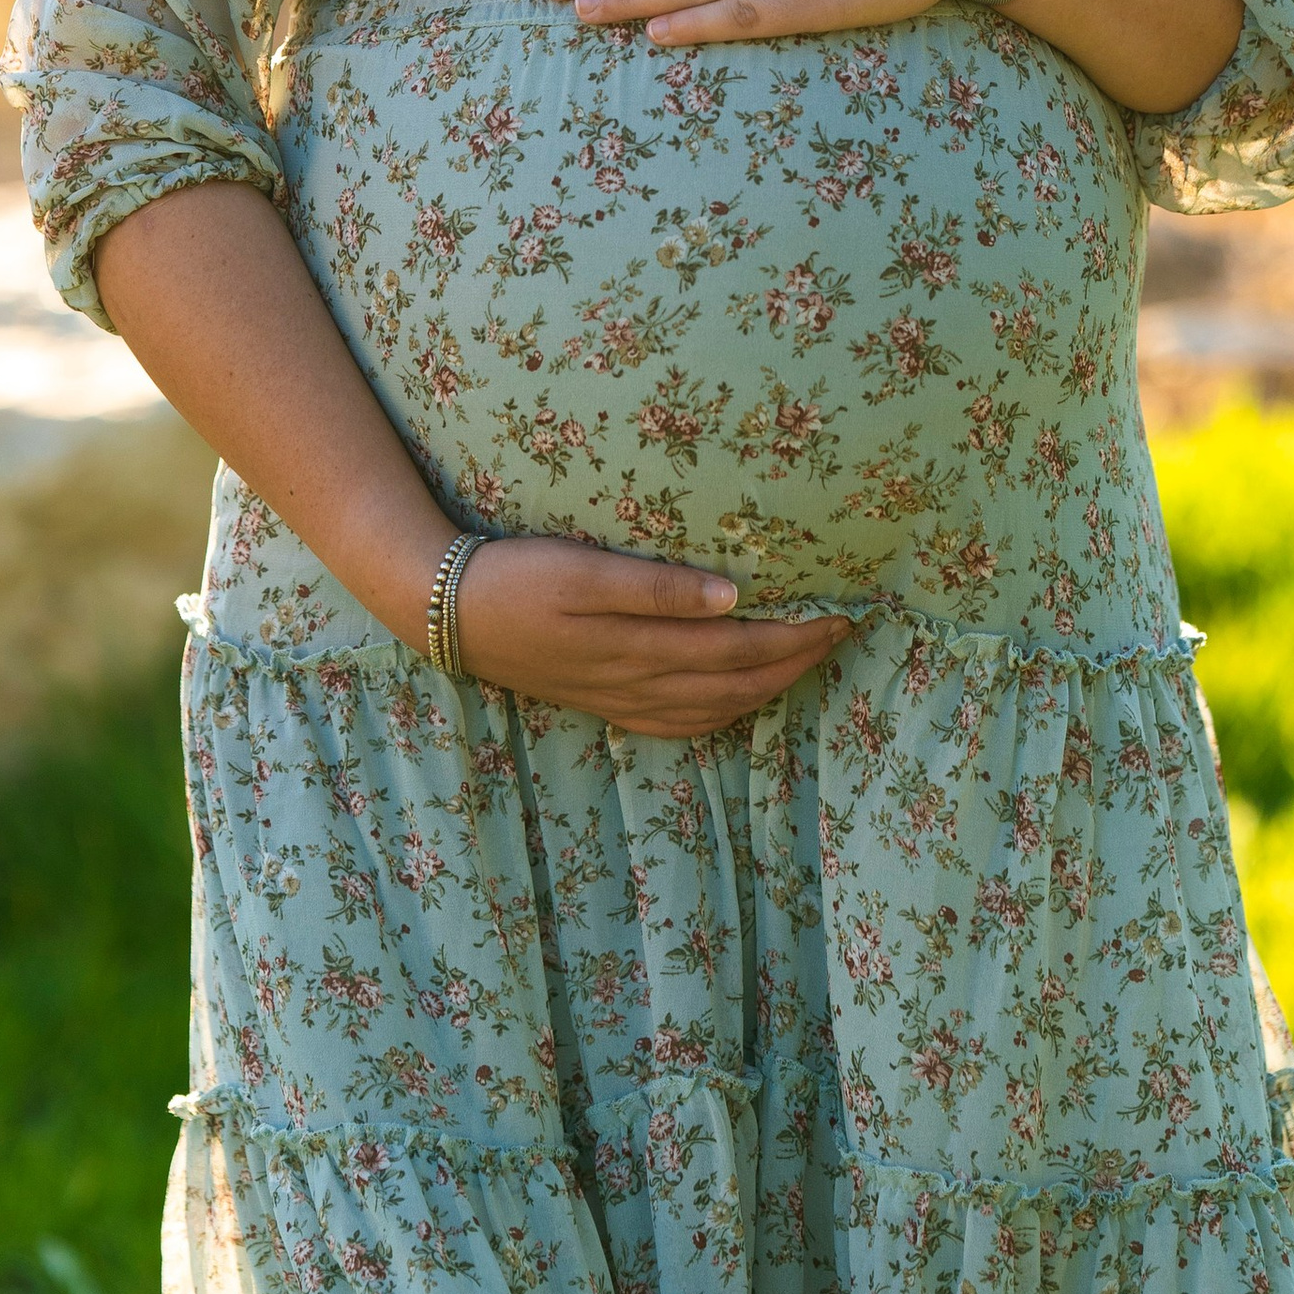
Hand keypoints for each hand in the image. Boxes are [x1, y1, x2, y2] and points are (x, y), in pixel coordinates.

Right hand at [449, 533, 860, 734]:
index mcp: (642, 648)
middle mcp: (640, 684)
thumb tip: (733, 598)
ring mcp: (622, 700)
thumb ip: (658, 587)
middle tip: (844, 631)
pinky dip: (723, 713)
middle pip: (739, 683)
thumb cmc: (517, 576)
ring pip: (716, 708)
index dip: (798, 635)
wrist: (449, 614)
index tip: (843, 612)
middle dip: (798, 660)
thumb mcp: (583, 571)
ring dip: (768, 688)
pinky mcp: (604, 702)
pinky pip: (681, 722)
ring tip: (806, 660)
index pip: (742, 648)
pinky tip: (736, 701)